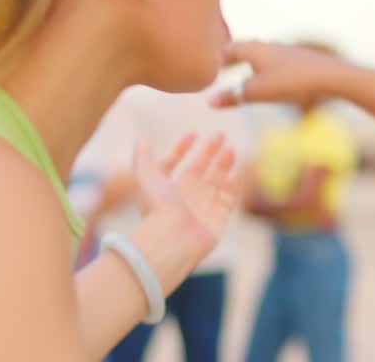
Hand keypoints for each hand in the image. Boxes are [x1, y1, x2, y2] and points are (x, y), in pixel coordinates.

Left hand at [129, 133, 239, 286]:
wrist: (172, 239)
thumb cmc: (157, 208)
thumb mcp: (146, 177)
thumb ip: (143, 156)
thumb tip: (140, 138)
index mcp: (166, 187)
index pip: (174, 163)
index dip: (181, 148)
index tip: (193, 134)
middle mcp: (185, 197)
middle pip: (200, 169)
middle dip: (210, 152)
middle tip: (221, 135)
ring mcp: (203, 207)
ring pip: (217, 180)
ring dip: (224, 163)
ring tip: (231, 148)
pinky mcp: (219, 219)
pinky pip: (228, 198)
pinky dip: (233, 185)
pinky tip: (234, 171)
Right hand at [209, 41, 345, 108]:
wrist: (329, 75)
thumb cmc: (290, 81)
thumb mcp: (257, 92)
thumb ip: (233, 96)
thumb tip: (209, 101)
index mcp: (253, 48)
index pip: (227, 49)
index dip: (215, 57)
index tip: (204, 65)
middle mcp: (267, 44)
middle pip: (243, 49)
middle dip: (230, 59)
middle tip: (219, 68)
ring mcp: (284, 50)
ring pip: (260, 53)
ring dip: (248, 62)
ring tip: (242, 72)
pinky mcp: (298, 59)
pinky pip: (274, 60)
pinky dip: (265, 67)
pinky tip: (270, 77)